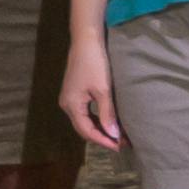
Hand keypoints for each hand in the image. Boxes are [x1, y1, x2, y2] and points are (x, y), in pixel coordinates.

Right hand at [62, 35, 120, 153]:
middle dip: (102, 137)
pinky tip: (108, 121)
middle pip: (84, 129)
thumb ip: (107, 114)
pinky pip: (84, 113)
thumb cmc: (95, 64)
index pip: (87, 131)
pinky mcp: (74, 93)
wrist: (86, 41)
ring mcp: (69, 99)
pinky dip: (96, 120)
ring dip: (100, 129)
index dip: (103, 140)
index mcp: (71, 106)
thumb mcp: (103, 90)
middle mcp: (66, 105)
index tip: (120, 147)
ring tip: (117, 134)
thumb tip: (113, 135)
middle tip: (121, 143)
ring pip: (84, 121)